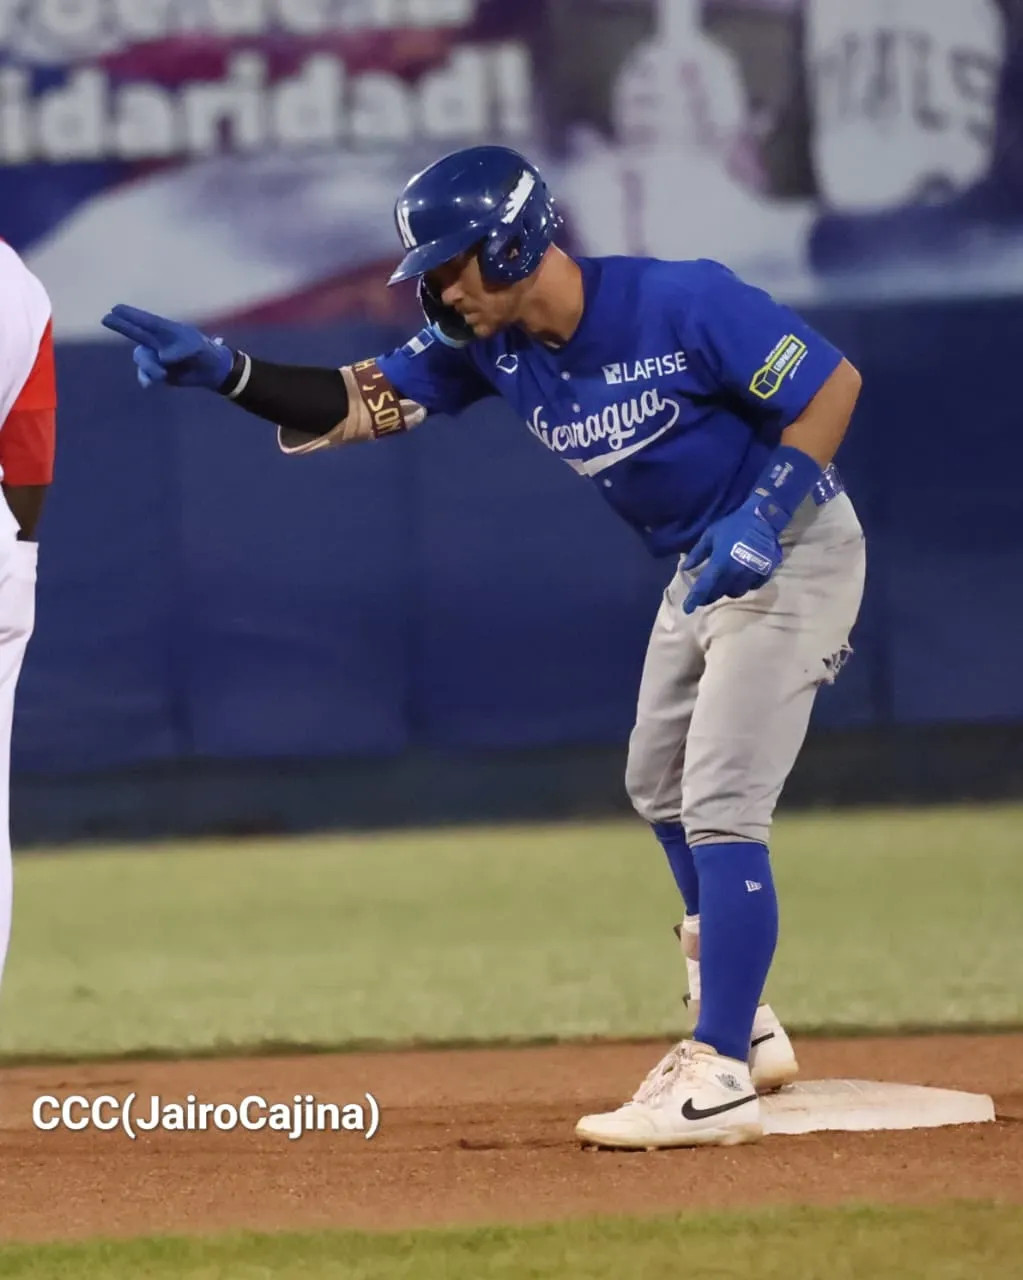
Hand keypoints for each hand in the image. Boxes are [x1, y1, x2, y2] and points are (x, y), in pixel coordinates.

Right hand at [101, 305, 233, 390]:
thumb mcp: (196, 348)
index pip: (146, 321)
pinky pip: (146, 375)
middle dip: (120, 325)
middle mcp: (157, 341)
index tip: (116, 308)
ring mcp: (155, 357)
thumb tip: (162, 358)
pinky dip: (147, 378)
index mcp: (166, 330)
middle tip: (105, 318)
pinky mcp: (158, 372)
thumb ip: (179, 351)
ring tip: (163, 374)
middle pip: (134, 332)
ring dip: (149, 367)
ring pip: (141, 359)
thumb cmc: (204, 352)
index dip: (131, 315)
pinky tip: (149, 383)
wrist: (211, 371)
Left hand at [681, 497, 782, 613]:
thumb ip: (697, 553)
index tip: (687, 609)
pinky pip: (752, 587)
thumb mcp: (710, 535)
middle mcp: (735, 572)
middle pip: (719, 593)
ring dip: (728, 590)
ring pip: (736, 593)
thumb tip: (684, 568)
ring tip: (724, 583)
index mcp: (720, 563)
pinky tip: (741, 577)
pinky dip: (745, 585)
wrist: (762, 519)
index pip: (704, 587)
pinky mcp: (765, 574)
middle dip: (710, 595)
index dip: (694, 600)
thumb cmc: (733, 525)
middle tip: (705, 593)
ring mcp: (751, 574)